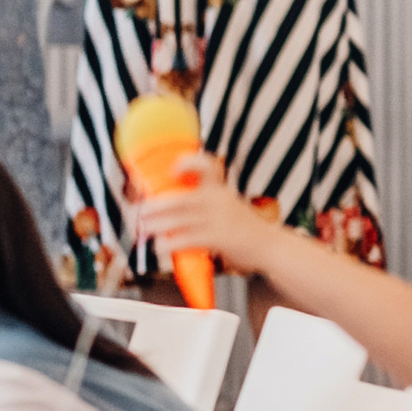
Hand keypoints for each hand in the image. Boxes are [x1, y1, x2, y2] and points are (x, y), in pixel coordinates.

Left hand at [132, 153, 282, 274]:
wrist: (270, 246)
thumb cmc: (243, 228)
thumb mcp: (227, 206)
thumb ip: (204, 204)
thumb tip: (168, 209)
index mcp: (220, 189)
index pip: (206, 165)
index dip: (187, 163)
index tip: (172, 170)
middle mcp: (218, 200)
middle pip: (178, 200)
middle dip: (154, 207)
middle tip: (141, 213)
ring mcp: (219, 219)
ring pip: (178, 221)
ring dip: (156, 226)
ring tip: (145, 230)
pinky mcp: (219, 238)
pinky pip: (186, 239)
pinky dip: (169, 244)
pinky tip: (161, 246)